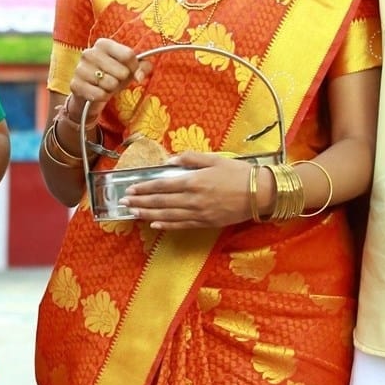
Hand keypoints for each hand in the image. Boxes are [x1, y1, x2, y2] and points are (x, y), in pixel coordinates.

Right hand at [66, 38, 148, 121]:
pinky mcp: (75, 84)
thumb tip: (142, 73)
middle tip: (115, 80)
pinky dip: (103, 97)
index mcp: (103, 44)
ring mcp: (80, 68)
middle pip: (122, 71)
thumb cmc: (112, 75)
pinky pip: (100, 94)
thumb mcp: (128, 68)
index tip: (135, 73)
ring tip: (106, 86)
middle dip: (122, 80)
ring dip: (112, 89)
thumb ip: (142, 66)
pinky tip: (98, 92)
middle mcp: (89, 53)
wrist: (90, 90)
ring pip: (110, 84)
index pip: (128, 55)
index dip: (135, 68)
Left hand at [122, 151, 251, 229]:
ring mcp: (199, 214)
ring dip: (148, 214)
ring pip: (168, 215)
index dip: (145, 188)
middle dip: (141, 202)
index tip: (131, 188)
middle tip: (124, 202)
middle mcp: (193, 199)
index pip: (163, 185)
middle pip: (161, 202)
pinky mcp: (206, 223)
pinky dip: (166, 225)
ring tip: (133, 213)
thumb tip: (169, 162)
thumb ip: (190, 159)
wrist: (260, 193)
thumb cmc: (238, 173)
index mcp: (194, 181)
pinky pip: (181, 225)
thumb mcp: (214, 159)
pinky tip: (154, 225)